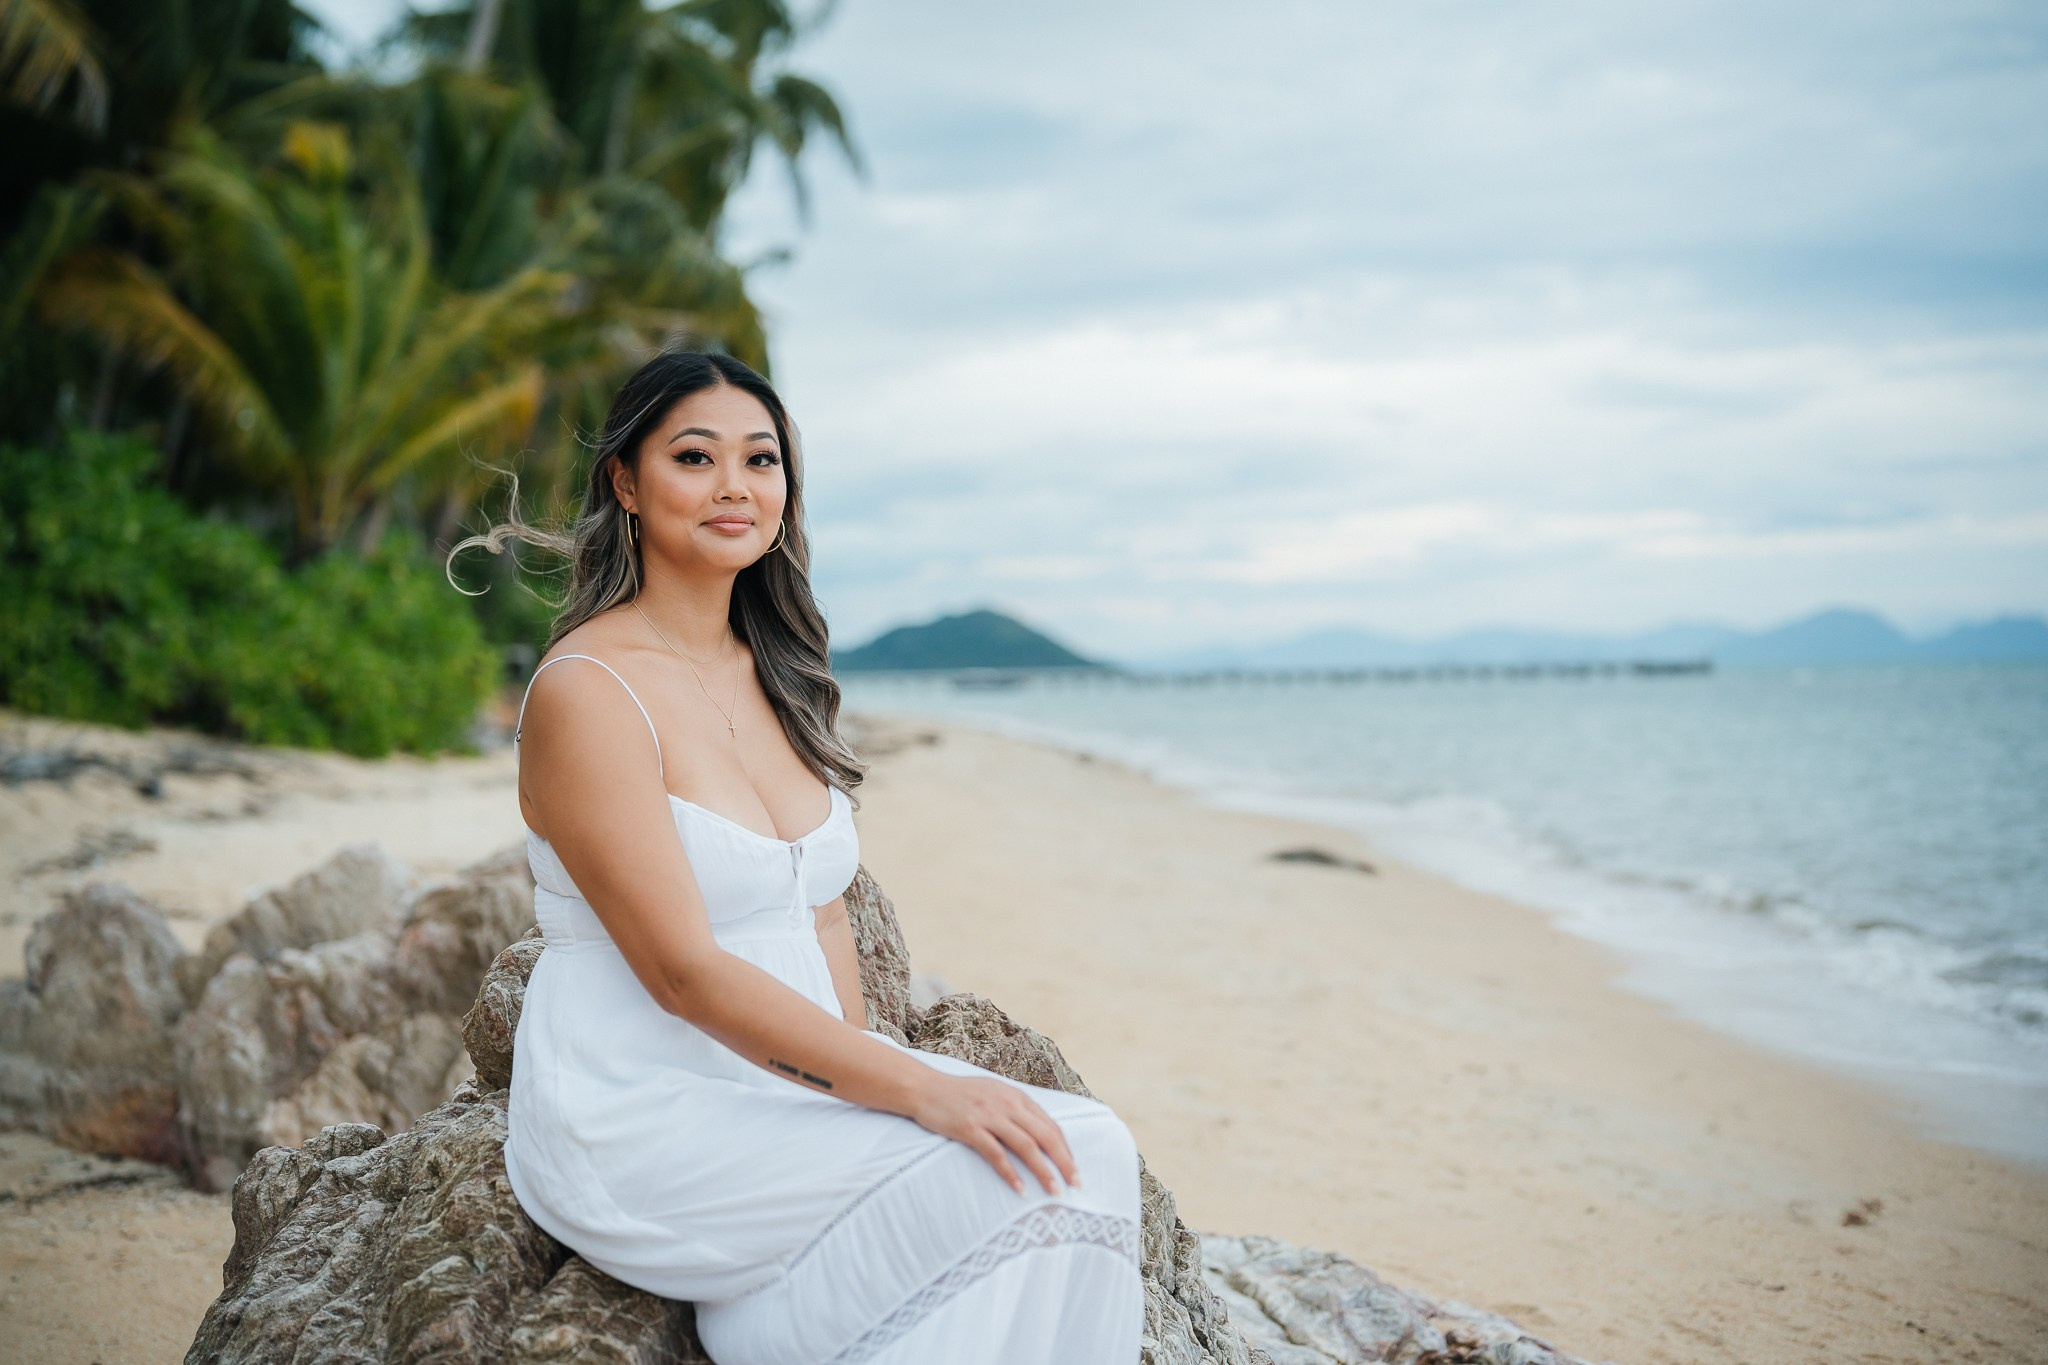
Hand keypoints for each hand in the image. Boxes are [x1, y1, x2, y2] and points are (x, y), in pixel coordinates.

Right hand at [908, 1072, 1081, 1195]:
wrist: (925, 1088)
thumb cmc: (960, 1094)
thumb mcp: (995, 1093)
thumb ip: (1016, 1109)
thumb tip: (1038, 1130)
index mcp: (1017, 1097)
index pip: (1051, 1125)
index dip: (1065, 1149)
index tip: (1074, 1169)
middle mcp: (1008, 1104)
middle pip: (1046, 1136)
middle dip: (1064, 1162)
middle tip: (1076, 1184)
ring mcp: (989, 1116)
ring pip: (1026, 1146)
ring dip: (1043, 1171)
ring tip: (1055, 1191)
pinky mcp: (970, 1129)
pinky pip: (996, 1154)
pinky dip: (1011, 1173)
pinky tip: (1020, 1189)